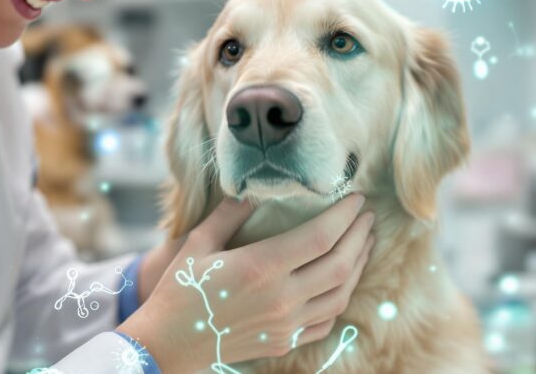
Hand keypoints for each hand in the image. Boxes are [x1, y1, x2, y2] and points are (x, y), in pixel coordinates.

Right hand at [116, 193, 373, 372]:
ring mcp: (286, 325)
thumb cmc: (179, 290)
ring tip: (363, 243)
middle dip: (360, 236)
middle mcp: (281, 298)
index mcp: (260, 268)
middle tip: (367, 216)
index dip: (344, 215)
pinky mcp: (285, 342)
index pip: (320, 236)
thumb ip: (230, 213)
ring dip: (358, 265)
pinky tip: (343, 280)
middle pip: (340, 264)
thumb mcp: (198, 243)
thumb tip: (255, 191)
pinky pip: (327, 320)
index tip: (355, 198)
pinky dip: (341, 296)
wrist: (168, 344)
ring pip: (341, 294)